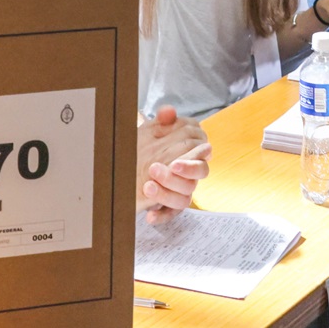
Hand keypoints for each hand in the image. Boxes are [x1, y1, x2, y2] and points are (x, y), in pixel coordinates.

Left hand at [136, 106, 210, 221]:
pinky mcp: (170, 205)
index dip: (193, 159)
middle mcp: (189, 171)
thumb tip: (169, 111)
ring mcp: (180, 189)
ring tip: (148, 186)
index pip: (203, 154)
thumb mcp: (151, 130)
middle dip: (180, 174)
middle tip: (156, 169)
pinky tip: (150, 216)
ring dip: (167, 193)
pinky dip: (162, 216)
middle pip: (199, 175)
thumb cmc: (144, 146)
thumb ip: (162, 121)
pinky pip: (171, 214)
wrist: (126, 167)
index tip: (175, 161)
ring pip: (185, 197)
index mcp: (190, 151)